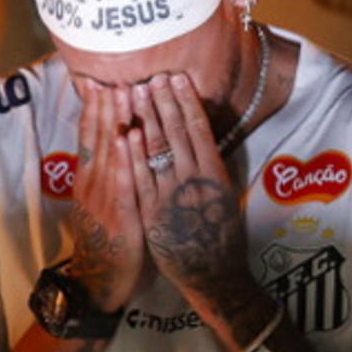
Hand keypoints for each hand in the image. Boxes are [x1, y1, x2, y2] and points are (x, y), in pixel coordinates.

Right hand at [63, 83, 153, 310]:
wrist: (99, 282)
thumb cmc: (108, 240)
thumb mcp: (102, 202)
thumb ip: (106, 173)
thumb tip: (114, 142)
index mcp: (88, 178)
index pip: (89, 134)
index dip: (94, 106)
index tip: (100, 78)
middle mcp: (92, 183)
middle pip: (98, 136)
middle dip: (107, 104)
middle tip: (114, 72)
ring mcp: (103, 198)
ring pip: (110, 152)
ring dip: (116, 120)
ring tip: (123, 91)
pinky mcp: (119, 215)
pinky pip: (124, 181)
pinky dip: (125, 157)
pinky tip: (130, 136)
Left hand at [127, 73, 252, 308]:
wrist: (212, 275)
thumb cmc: (222, 235)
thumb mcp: (224, 195)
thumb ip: (210, 166)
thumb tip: (199, 135)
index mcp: (217, 174)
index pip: (200, 129)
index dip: (186, 102)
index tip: (177, 79)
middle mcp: (195, 180)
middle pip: (177, 133)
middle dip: (163, 102)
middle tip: (152, 75)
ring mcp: (172, 196)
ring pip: (157, 150)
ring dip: (146, 119)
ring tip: (137, 92)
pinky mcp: (152, 213)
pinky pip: (141, 179)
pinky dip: (133, 155)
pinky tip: (126, 133)